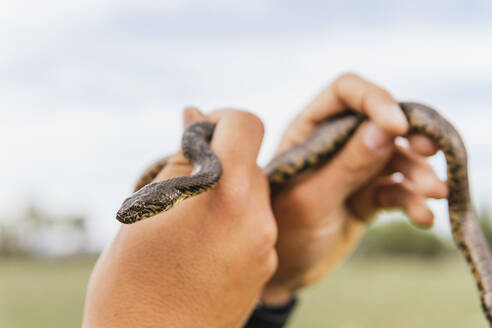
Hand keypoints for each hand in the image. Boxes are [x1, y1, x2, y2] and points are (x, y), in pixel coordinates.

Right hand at [83, 109, 277, 327]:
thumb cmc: (131, 283)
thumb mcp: (145, 210)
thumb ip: (180, 159)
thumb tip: (196, 117)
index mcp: (226, 195)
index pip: (248, 124)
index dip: (223, 119)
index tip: (198, 135)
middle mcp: (258, 219)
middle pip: (250, 163)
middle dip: (219, 163)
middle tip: (182, 189)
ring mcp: (265, 248)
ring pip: (251, 196)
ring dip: (225, 195)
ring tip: (187, 227)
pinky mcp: (264, 270)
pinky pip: (254, 226)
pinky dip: (232, 223)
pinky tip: (201, 249)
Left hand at [261, 73, 447, 303]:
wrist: (285, 271)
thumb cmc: (282, 232)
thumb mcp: (311, 199)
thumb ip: (346, 166)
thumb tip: (386, 131)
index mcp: (308, 130)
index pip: (345, 92)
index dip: (375, 100)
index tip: (399, 126)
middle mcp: (334, 143)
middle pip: (379, 121)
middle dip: (408, 135)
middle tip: (429, 150)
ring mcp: (354, 169)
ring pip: (396, 157)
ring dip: (418, 172)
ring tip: (434, 193)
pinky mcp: (369, 195)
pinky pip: (398, 190)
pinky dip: (413, 200)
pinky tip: (423, 218)